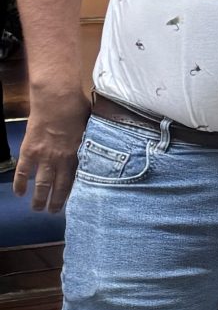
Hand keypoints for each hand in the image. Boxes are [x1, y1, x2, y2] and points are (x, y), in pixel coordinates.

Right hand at [12, 87, 89, 214]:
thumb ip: (95, 140)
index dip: (74, 194)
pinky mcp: (29, 149)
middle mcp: (61, 159)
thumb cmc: (78, 107)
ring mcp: (43, 156)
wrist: (57, 97)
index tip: (76, 205)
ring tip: (37, 209)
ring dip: (39, 198)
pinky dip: (20, 183)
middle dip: (55, 202)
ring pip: (41, 183)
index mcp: (78, 154)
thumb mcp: (93, 127)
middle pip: (58, 186)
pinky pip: (23, 171)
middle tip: (53, 213)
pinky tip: (19, 193)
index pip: (77, 181)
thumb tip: (107, 145)